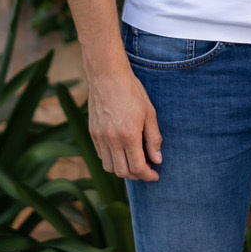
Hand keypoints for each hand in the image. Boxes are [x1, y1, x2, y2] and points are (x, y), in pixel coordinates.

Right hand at [85, 63, 162, 181]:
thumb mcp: (149, 113)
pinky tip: (121, 151)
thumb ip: (153, 138)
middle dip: (137, 175)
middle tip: (146, 169)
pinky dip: (111, 160)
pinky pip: (101, 155)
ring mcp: (100, 137)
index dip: (148, 175)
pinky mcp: (92, 132)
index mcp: (129, 135)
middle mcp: (112, 140)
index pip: (138, 167)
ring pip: (109, 167)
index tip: (155, 175)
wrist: (107, 75)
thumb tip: (157, 159)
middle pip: (123, 172)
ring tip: (133, 161)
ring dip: (122, 169)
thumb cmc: (131, 91)